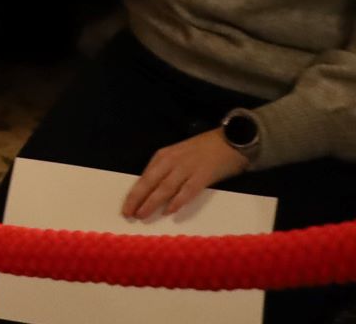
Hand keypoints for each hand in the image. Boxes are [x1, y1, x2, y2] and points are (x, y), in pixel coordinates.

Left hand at [123, 130, 249, 220]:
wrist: (230, 140)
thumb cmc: (203, 150)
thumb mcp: (178, 156)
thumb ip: (167, 171)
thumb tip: (152, 193)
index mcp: (163, 156)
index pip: (144, 178)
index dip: (134, 194)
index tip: (125, 209)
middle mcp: (171, 161)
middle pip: (150, 182)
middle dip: (138, 199)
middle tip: (128, 214)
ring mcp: (187, 168)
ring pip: (165, 187)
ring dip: (152, 202)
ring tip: (143, 215)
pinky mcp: (203, 175)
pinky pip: (187, 190)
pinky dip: (178, 200)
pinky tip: (170, 211)